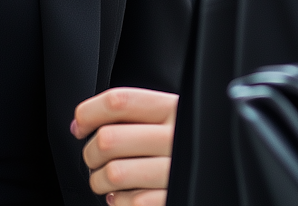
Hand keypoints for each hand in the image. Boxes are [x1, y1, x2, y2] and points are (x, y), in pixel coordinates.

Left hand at [72, 86, 177, 205]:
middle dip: (90, 154)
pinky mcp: (176, 196)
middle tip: (94, 160)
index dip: (88, 113)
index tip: (80, 126)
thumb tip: (78, 122)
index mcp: (173, 109)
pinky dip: (119, 202)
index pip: (119, 101)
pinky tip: (127, 196)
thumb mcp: (168, 119)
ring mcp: (177, 171)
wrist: (219, 174)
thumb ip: (133, 115)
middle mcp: (177, 137)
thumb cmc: (183, 144)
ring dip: (99, 181)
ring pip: (113, 174)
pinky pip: (130, 202)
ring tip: (107, 182)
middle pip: (108, 139)